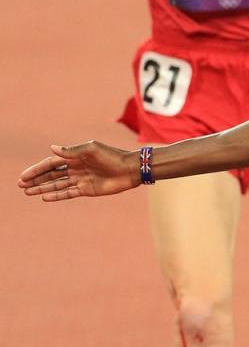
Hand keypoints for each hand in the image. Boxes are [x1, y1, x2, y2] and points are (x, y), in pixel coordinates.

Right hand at [18, 142, 140, 200]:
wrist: (130, 169)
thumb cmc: (112, 156)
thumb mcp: (91, 150)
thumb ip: (72, 151)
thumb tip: (52, 148)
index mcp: (75, 156)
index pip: (51, 163)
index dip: (37, 169)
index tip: (24, 175)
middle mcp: (76, 168)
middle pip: (51, 175)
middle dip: (36, 179)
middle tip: (21, 185)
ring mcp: (81, 179)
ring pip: (57, 184)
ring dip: (42, 188)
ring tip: (27, 192)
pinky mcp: (87, 189)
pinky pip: (68, 193)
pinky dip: (56, 195)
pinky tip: (44, 197)